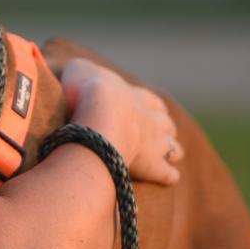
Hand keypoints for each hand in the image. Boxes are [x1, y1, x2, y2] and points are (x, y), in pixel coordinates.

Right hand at [60, 58, 182, 184]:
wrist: (97, 116)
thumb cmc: (84, 92)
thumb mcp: (77, 70)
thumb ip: (80, 72)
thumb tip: (75, 73)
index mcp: (138, 97)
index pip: (153, 103)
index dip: (150, 109)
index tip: (143, 113)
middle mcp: (153, 119)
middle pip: (168, 126)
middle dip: (161, 132)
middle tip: (148, 138)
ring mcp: (156, 143)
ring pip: (174, 149)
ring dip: (169, 153)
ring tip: (158, 158)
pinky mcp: (153, 166)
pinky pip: (169, 174)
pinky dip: (168, 175)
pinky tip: (164, 178)